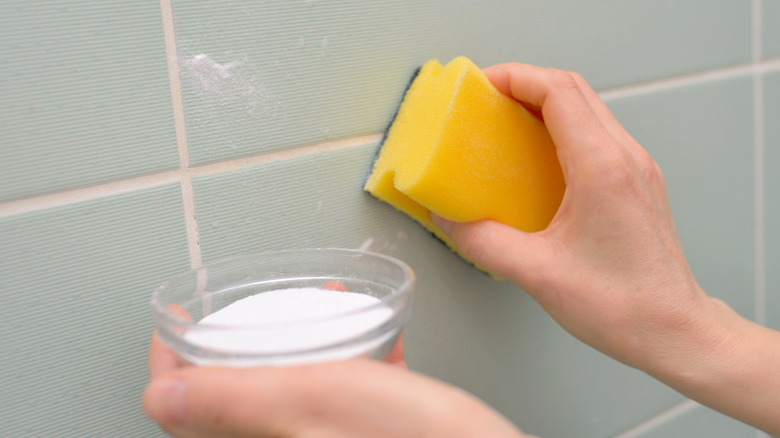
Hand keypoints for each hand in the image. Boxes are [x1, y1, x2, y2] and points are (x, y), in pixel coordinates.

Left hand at [143, 335, 529, 437]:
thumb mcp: (315, 400)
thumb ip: (235, 399)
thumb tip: (161, 397)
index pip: (185, 408)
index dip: (172, 360)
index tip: (176, 324)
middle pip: (235, 396)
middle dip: (240, 341)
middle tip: (238, 313)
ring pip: (290, 391)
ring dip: (297, 343)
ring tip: (314, 309)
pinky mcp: (361, 436)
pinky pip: (339, 394)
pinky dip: (346, 360)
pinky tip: (373, 339)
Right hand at [432, 63, 779, 434]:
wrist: (674, 329)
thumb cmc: (623, 305)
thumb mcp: (537, 274)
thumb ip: (482, 242)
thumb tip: (448, 219)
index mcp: (602, 169)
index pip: (559, 92)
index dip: (516, 77)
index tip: (483, 84)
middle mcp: (626, 158)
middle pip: (574, 89)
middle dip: (525, 83)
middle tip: (487, 99)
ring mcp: (636, 168)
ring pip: (588, 108)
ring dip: (545, 104)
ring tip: (506, 122)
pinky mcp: (637, 183)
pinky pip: (596, 134)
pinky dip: (562, 128)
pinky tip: (537, 157)